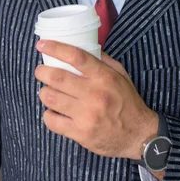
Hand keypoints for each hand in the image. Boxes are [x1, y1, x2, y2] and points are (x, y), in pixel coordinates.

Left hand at [35, 40, 158, 159]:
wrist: (139, 135)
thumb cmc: (128, 103)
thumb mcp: (122, 76)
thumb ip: (104, 61)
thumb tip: (84, 46)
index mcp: (105, 77)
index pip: (77, 57)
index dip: (56, 48)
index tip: (42, 45)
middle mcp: (95, 95)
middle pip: (58, 77)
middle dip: (42, 72)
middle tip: (40, 71)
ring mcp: (87, 115)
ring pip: (51, 99)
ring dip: (44, 92)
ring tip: (47, 91)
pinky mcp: (80, 133)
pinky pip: (52, 121)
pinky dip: (48, 114)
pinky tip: (53, 112)